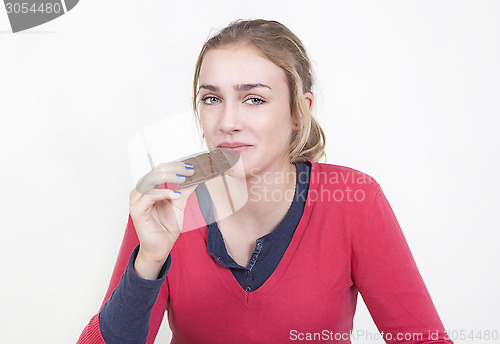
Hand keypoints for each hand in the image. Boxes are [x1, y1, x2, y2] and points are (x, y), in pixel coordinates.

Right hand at [129, 162, 195, 278]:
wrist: (161, 247)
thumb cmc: (166, 227)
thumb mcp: (179, 205)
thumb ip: (185, 191)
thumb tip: (196, 178)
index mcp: (149, 189)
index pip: (159, 170)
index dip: (174, 166)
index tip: (190, 165)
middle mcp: (141, 192)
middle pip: (154, 172)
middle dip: (173, 169)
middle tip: (188, 169)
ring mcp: (137, 201)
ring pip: (150, 181)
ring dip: (167, 178)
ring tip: (183, 179)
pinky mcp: (137, 211)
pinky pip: (150, 196)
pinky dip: (163, 193)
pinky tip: (176, 195)